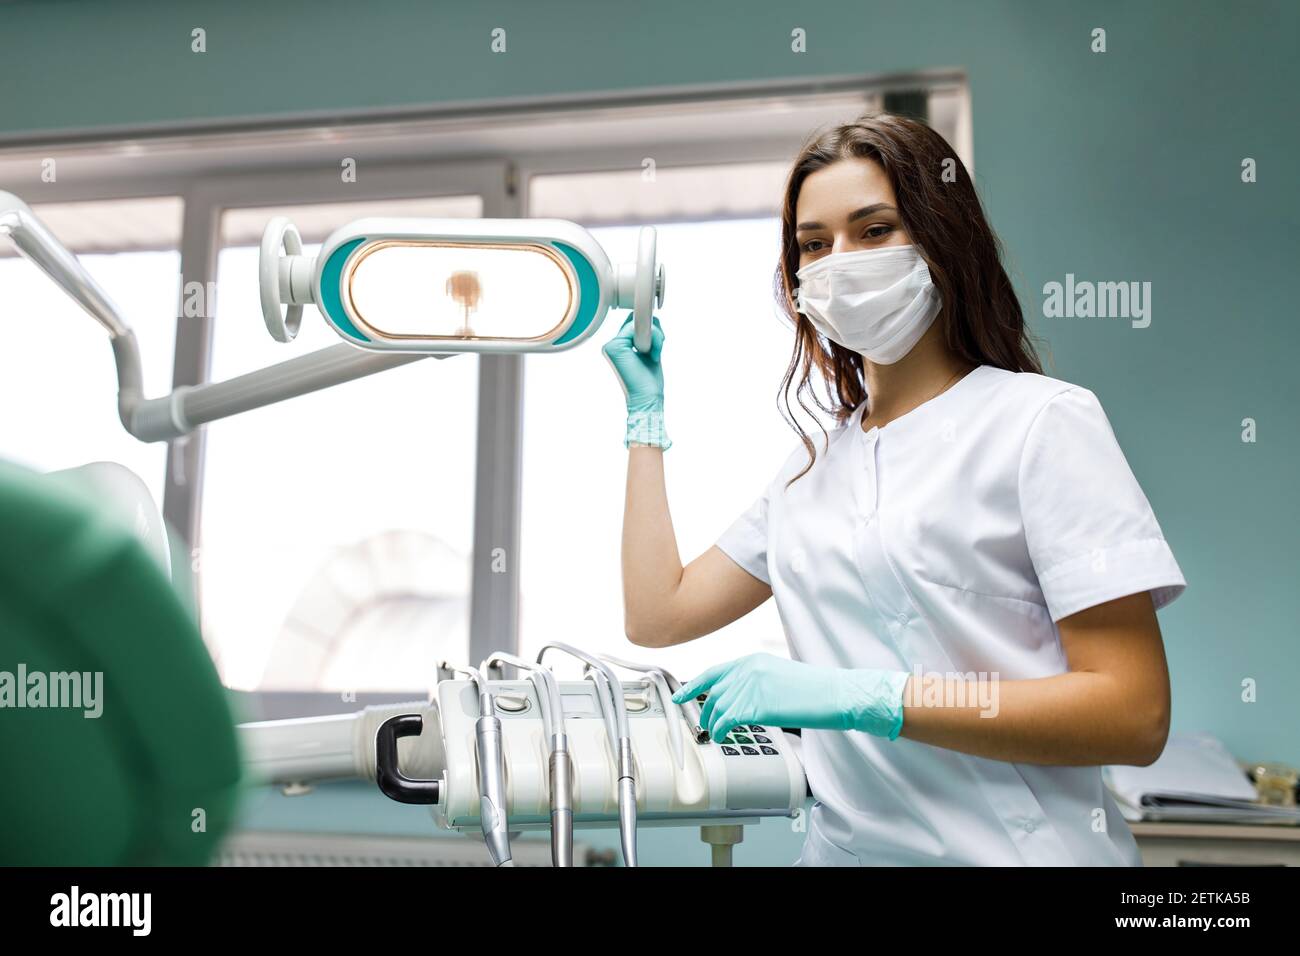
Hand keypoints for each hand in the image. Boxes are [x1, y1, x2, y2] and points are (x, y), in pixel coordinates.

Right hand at [602, 314, 664, 412]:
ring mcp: (611, 345)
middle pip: (636, 320)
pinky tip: (651, 355)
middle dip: (653, 331)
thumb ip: (648, 335)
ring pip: (637, 323)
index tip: (657, 347)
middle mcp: (613, 345)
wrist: (647, 399)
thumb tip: (652, 319)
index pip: (635, 324)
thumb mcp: (650, 351)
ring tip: (653, 355)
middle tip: (656, 350)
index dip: (651, 330)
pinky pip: (635, 328)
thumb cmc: (649, 381)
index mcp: (619, 346)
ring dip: (654, 336)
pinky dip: (651, 338)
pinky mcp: (614, 346)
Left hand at [671, 652, 909, 742]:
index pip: (714, 672)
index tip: (680, 695)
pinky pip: (726, 721)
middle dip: (706, 711)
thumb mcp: (780, 675)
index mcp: (754, 660)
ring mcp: (751, 687)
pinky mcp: (756, 706)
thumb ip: (757, 681)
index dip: (693, 686)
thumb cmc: (816, 689)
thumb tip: (743, 698)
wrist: (836, 694)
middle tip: (706, 724)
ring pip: (717, 708)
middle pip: (713, 693)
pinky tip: (724, 736)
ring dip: (713, 724)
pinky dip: (721, 731)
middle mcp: (748, 670)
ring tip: (717, 734)